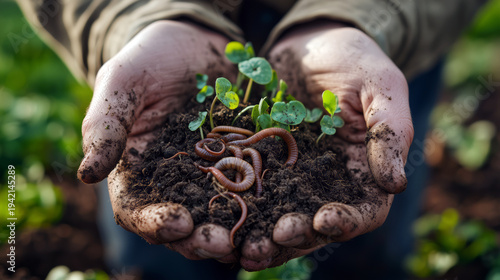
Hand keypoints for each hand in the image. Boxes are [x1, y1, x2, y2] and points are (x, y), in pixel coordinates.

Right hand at [77, 21, 244, 261]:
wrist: (193, 42)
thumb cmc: (149, 59)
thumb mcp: (121, 82)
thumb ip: (105, 125)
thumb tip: (87, 174)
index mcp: (136, 171)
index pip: (137, 210)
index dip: (154, 223)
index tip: (176, 223)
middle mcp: (172, 182)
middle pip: (182, 224)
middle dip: (199, 238)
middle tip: (220, 243)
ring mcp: (209, 175)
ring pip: (218, 215)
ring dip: (232, 231)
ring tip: (249, 239)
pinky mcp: (241, 163)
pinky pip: (251, 188)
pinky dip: (261, 206)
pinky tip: (276, 213)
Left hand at [237, 21, 413, 268]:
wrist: (310, 44)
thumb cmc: (355, 61)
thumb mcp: (380, 88)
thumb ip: (389, 132)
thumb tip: (395, 184)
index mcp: (363, 172)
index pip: (362, 211)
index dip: (345, 222)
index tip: (323, 221)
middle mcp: (327, 183)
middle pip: (314, 225)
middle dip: (295, 238)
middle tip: (271, 242)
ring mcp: (292, 177)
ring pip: (280, 217)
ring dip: (263, 237)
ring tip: (244, 248)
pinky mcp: (261, 164)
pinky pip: (250, 191)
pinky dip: (239, 209)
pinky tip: (223, 218)